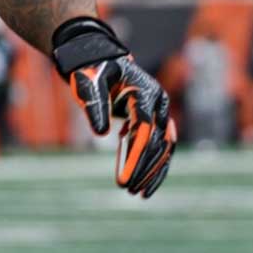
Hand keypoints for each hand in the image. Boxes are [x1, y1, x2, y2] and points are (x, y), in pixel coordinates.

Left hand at [52, 17, 175, 198]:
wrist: (98, 58)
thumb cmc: (90, 69)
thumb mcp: (88, 82)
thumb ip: (94, 105)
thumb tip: (100, 134)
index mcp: (146, 93)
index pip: (144, 131)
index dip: (135, 156)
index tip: (124, 180)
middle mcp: (159, 104)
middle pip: (158, 143)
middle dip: (144, 168)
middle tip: (129, 190)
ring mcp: (159, 112)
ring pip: (164, 148)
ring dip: (153, 172)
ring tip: (138, 194)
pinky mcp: (153, 121)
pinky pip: (158, 147)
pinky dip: (152, 166)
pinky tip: (143, 184)